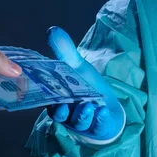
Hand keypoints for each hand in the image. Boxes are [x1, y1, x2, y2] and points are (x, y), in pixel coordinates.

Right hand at [46, 27, 124, 144]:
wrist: (108, 106)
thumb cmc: (88, 86)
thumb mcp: (78, 66)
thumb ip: (65, 51)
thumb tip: (52, 29)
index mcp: (58, 99)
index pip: (48, 100)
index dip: (48, 99)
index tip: (50, 95)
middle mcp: (67, 113)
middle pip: (60, 114)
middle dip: (62, 111)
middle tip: (65, 105)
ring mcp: (82, 122)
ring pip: (79, 122)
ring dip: (83, 114)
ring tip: (89, 105)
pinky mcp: (98, 127)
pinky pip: (97, 125)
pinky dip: (99, 119)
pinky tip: (102, 111)